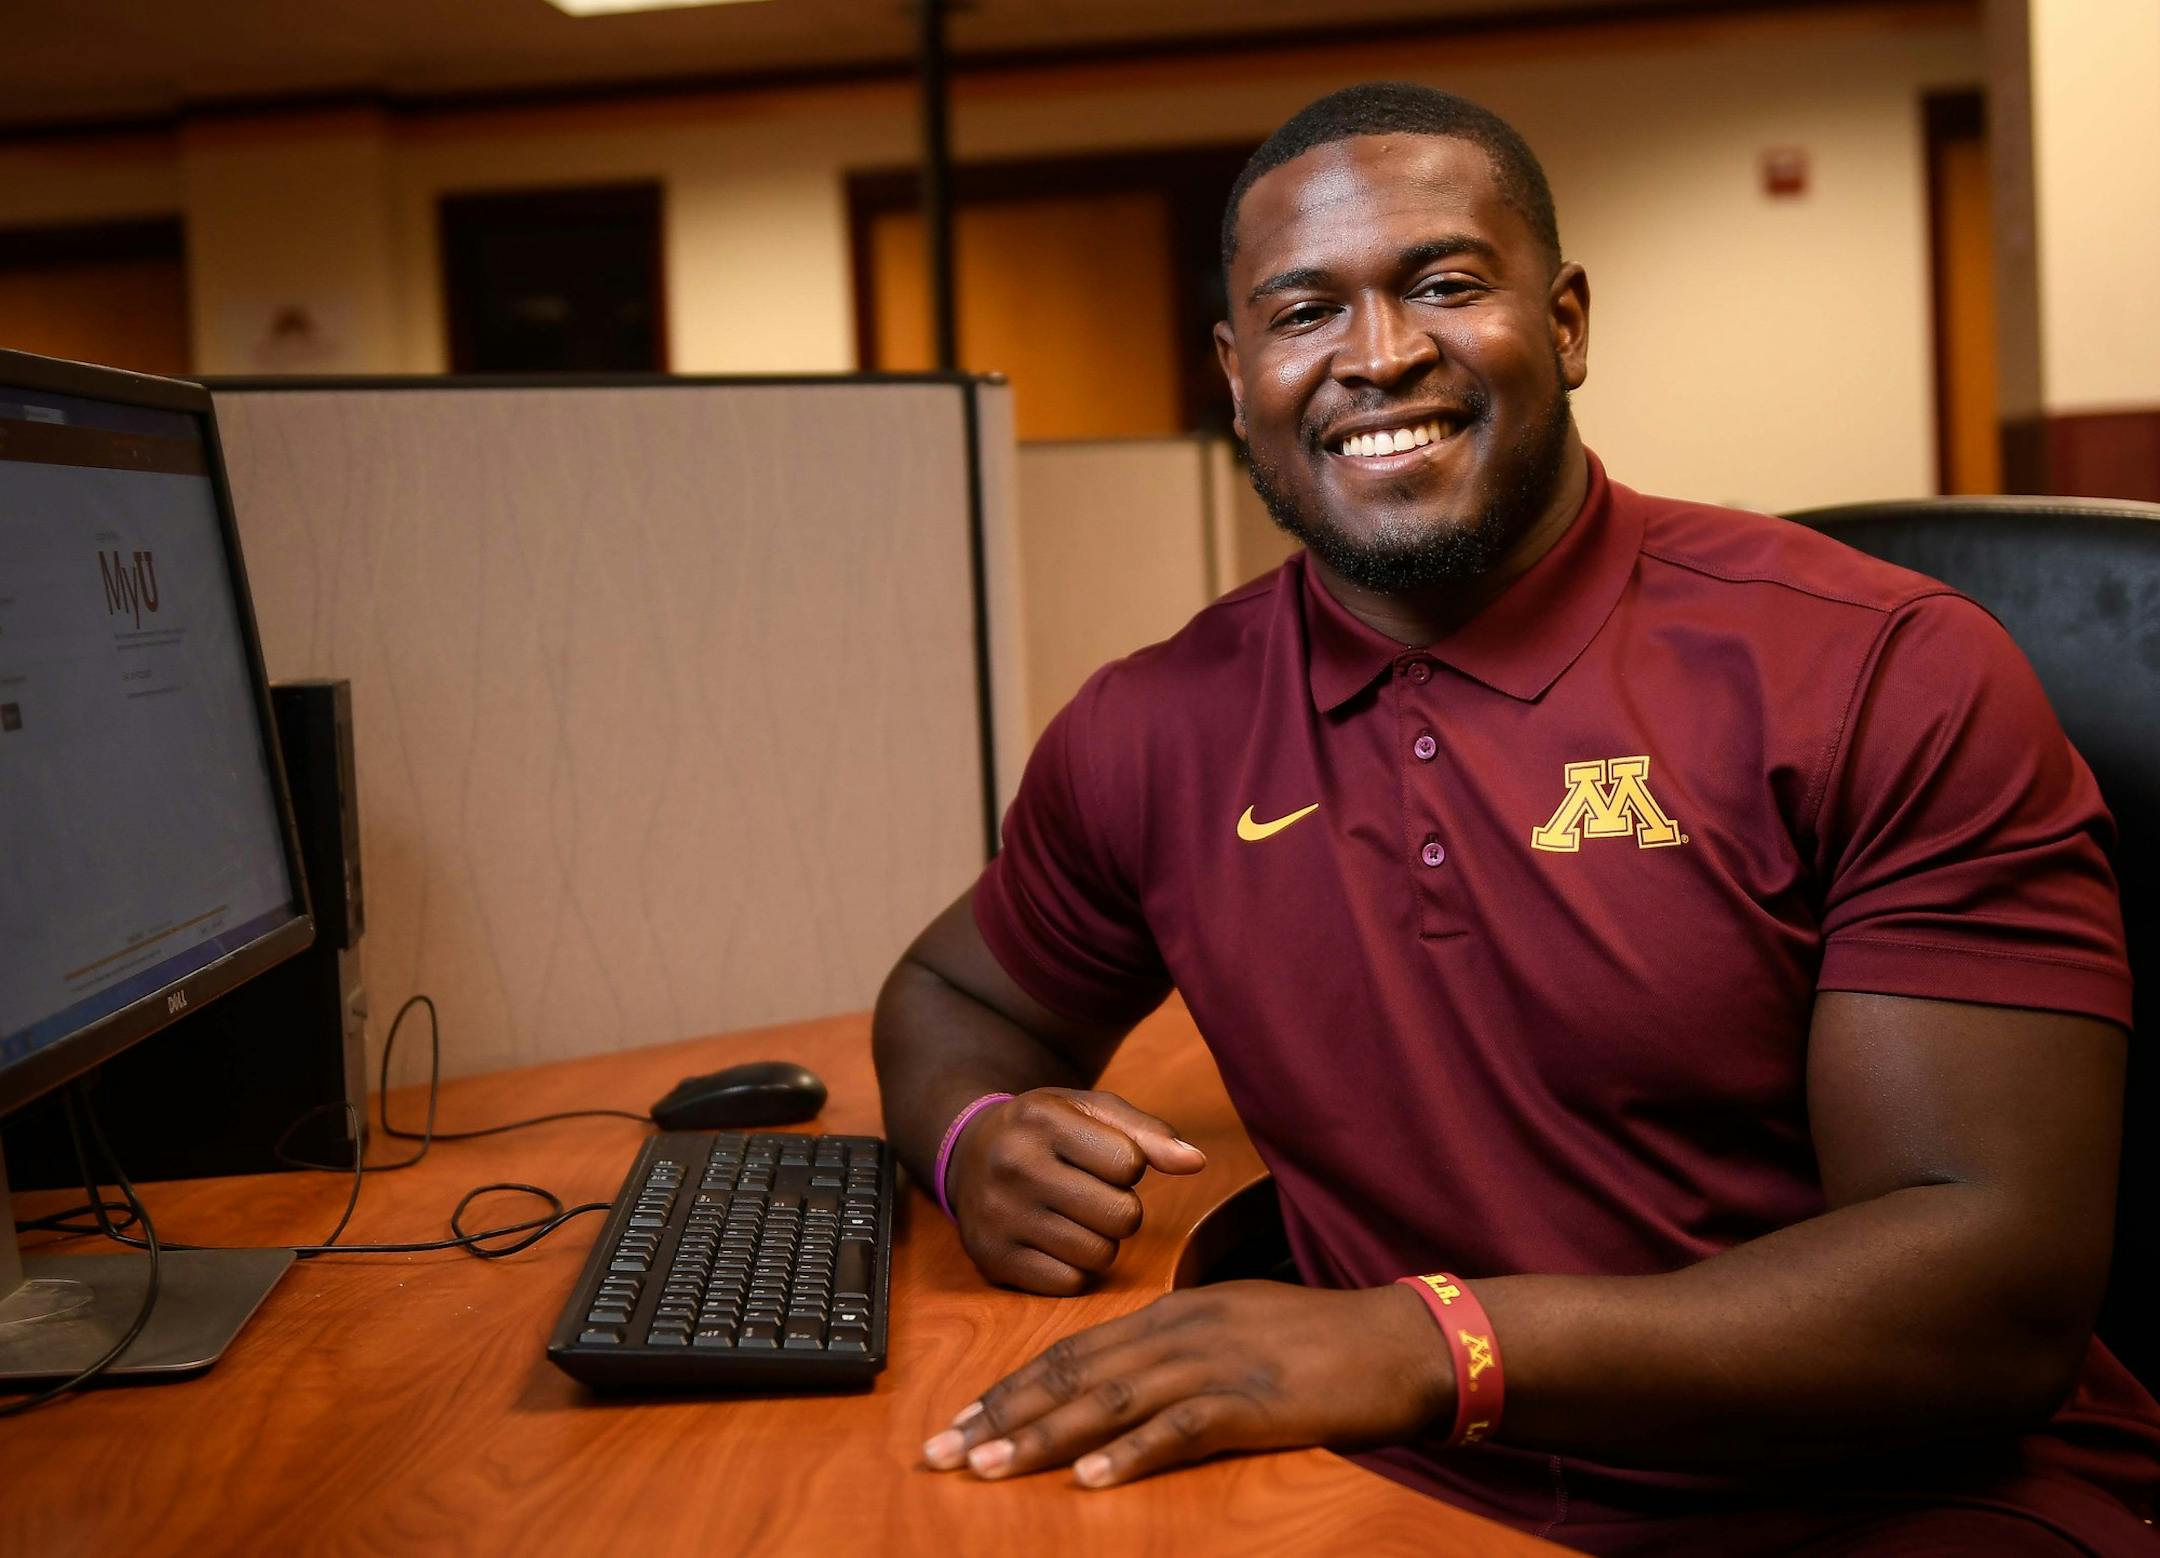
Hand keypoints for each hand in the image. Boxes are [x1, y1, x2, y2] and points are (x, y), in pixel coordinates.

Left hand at [920, 1281, 1453, 1487]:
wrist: (1402, 1342)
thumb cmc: (1323, 1344)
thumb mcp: (1236, 1329)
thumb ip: (1178, 1349)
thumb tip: (1122, 1382)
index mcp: (1176, 1312)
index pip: (1074, 1350)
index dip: (1011, 1386)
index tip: (960, 1420)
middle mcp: (1184, 1329)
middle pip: (1075, 1372)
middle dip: (1003, 1414)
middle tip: (943, 1451)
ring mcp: (1218, 1363)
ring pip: (1112, 1399)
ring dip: (1044, 1437)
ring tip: (989, 1467)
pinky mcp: (1256, 1401)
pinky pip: (1182, 1429)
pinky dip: (1134, 1453)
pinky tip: (1093, 1478)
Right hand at [946, 1088, 1205, 1294]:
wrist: (968, 1153)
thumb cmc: (1047, 1131)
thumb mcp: (1091, 1111)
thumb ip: (1147, 1133)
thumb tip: (1197, 1162)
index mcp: (1041, 1119)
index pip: (1130, 1164)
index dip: (1130, 1165)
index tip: (1104, 1159)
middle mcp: (1013, 1166)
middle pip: (1122, 1216)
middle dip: (1121, 1208)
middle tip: (1094, 1193)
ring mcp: (998, 1216)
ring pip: (1100, 1255)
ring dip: (1100, 1239)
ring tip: (1074, 1215)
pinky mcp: (992, 1259)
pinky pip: (1070, 1283)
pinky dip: (1074, 1267)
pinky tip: (1054, 1239)